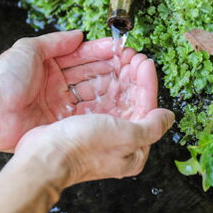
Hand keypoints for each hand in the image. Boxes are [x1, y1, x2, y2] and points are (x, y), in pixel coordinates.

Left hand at [0, 30, 158, 151]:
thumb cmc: (4, 80)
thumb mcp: (28, 50)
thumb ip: (55, 41)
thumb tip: (79, 34)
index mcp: (50, 67)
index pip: (83, 57)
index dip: (102, 52)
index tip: (122, 49)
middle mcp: (58, 86)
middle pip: (92, 75)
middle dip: (114, 69)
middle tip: (135, 64)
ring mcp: (61, 106)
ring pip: (93, 94)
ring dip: (114, 86)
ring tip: (134, 80)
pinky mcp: (61, 124)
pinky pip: (87, 114)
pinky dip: (104, 107)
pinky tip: (121, 102)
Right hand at [11, 40, 174, 186]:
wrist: (44, 156)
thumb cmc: (82, 148)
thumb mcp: (125, 137)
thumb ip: (152, 126)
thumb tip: (168, 117)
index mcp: (132, 149)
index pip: (146, 108)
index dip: (146, 83)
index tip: (144, 63)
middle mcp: (117, 141)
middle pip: (130, 102)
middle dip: (131, 77)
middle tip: (131, 55)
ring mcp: (97, 132)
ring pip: (112, 98)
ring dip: (116, 76)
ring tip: (118, 57)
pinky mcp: (80, 124)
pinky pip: (94, 99)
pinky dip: (99, 83)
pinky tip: (100, 69)